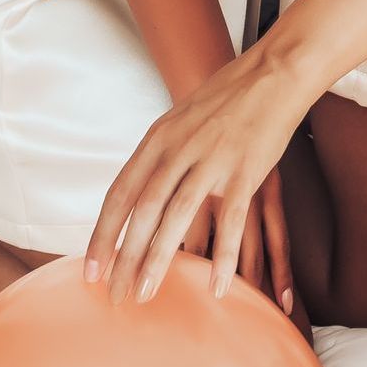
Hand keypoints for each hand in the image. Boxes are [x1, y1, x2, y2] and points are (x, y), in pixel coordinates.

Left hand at [85, 45, 305, 308]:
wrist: (275, 71)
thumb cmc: (228, 96)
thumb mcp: (181, 117)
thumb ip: (159, 153)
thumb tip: (136, 191)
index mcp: (160, 137)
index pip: (121, 193)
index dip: (103, 235)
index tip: (91, 270)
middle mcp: (180, 148)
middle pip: (143, 211)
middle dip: (124, 258)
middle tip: (113, 295)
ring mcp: (213, 159)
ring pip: (177, 218)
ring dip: (157, 260)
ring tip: (144, 295)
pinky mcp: (246, 170)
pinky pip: (230, 221)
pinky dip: (222, 257)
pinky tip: (216, 285)